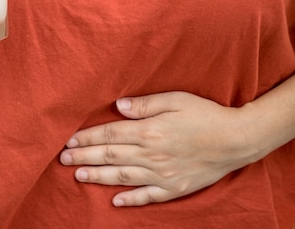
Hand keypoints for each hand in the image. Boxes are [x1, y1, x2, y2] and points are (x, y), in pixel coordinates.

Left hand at [59, 91, 258, 206]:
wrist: (238, 140)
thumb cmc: (206, 114)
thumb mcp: (175, 99)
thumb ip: (144, 104)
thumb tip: (117, 106)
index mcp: (149, 131)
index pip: (109, 134)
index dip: (87, 137)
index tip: (70, 139)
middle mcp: (151, 155)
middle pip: (110, 156)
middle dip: (84, 157)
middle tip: (63, 158)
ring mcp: (162, 174)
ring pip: (122, 177)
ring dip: (98, 177)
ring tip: (78, 175)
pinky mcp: (174, 188)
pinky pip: (147, 196)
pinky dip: (130, 200)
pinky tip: (115, 201)